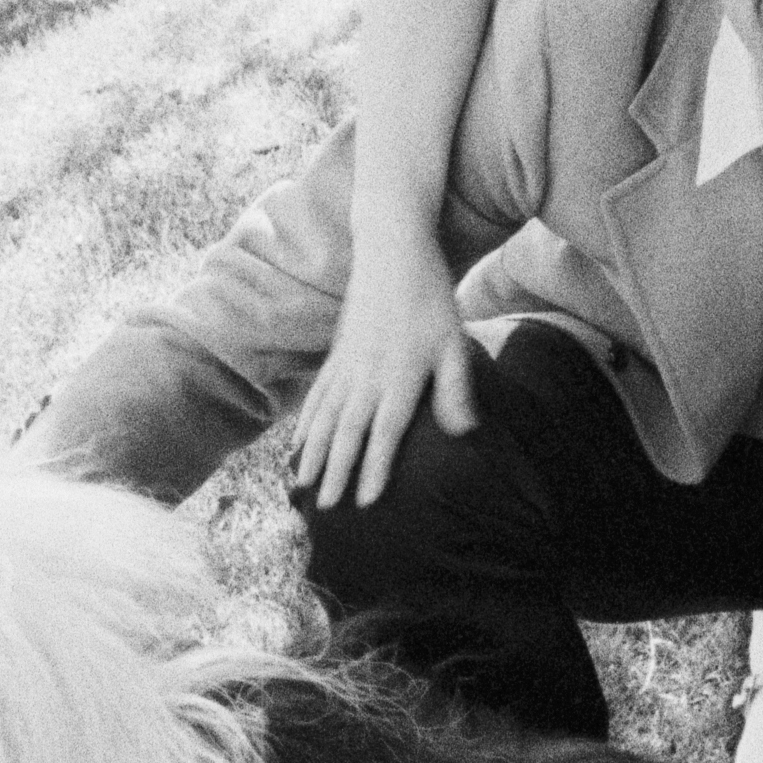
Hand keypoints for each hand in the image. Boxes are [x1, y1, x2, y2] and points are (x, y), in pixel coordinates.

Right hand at [287, 231, 477, 508]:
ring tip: (301, 487)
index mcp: (399, 377)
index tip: (364, 502)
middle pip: (347, 433)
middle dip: (335, 473)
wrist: (392, 253)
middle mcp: (367, 377)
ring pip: (324, 419)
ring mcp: (346, 367)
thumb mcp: (455, 343)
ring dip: (313, 455)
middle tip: (323, 509)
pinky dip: (305, 426)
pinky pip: (316, 399)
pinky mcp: (336, 356)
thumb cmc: (431, 300)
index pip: (385, 433)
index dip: (373, 468)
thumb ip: (456, 390)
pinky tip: (297, 447)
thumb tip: (465, 434)